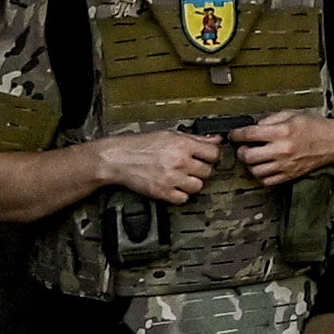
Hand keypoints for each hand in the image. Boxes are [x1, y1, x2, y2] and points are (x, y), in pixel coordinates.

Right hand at [99, 129, 220, 205]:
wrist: (118, 158)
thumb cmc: (141, 145)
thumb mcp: (169, 135)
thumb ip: (195, 138)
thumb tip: (215, 139)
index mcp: (182, 144)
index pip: (214, 153)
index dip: (213, 156)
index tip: (209, 157)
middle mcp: (179, 161)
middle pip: (208, 171)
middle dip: (202, 170)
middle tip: (193, 167)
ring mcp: (171, 178)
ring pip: (198, 186)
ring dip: (193, 183)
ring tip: (183, 177)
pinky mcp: (163, 192)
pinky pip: (183, 199)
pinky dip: (181, 195)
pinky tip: (175, 186)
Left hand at [231, 111, 333, 181]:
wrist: (333, 143)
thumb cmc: (314, 127)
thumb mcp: (293, 114)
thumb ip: (272, 119)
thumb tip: (255, 126)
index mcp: (282, 131)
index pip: (250, 134)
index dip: (237, 134)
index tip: (234, 135)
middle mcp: (282, 149)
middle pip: (249, 156)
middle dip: (241, 151)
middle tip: (242, 147)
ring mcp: (285, 165)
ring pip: (255, 170)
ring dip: (249, 164)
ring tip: (252, 158)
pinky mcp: (289, 175)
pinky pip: (267, 181)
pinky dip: (260, 176)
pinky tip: (262, 168)